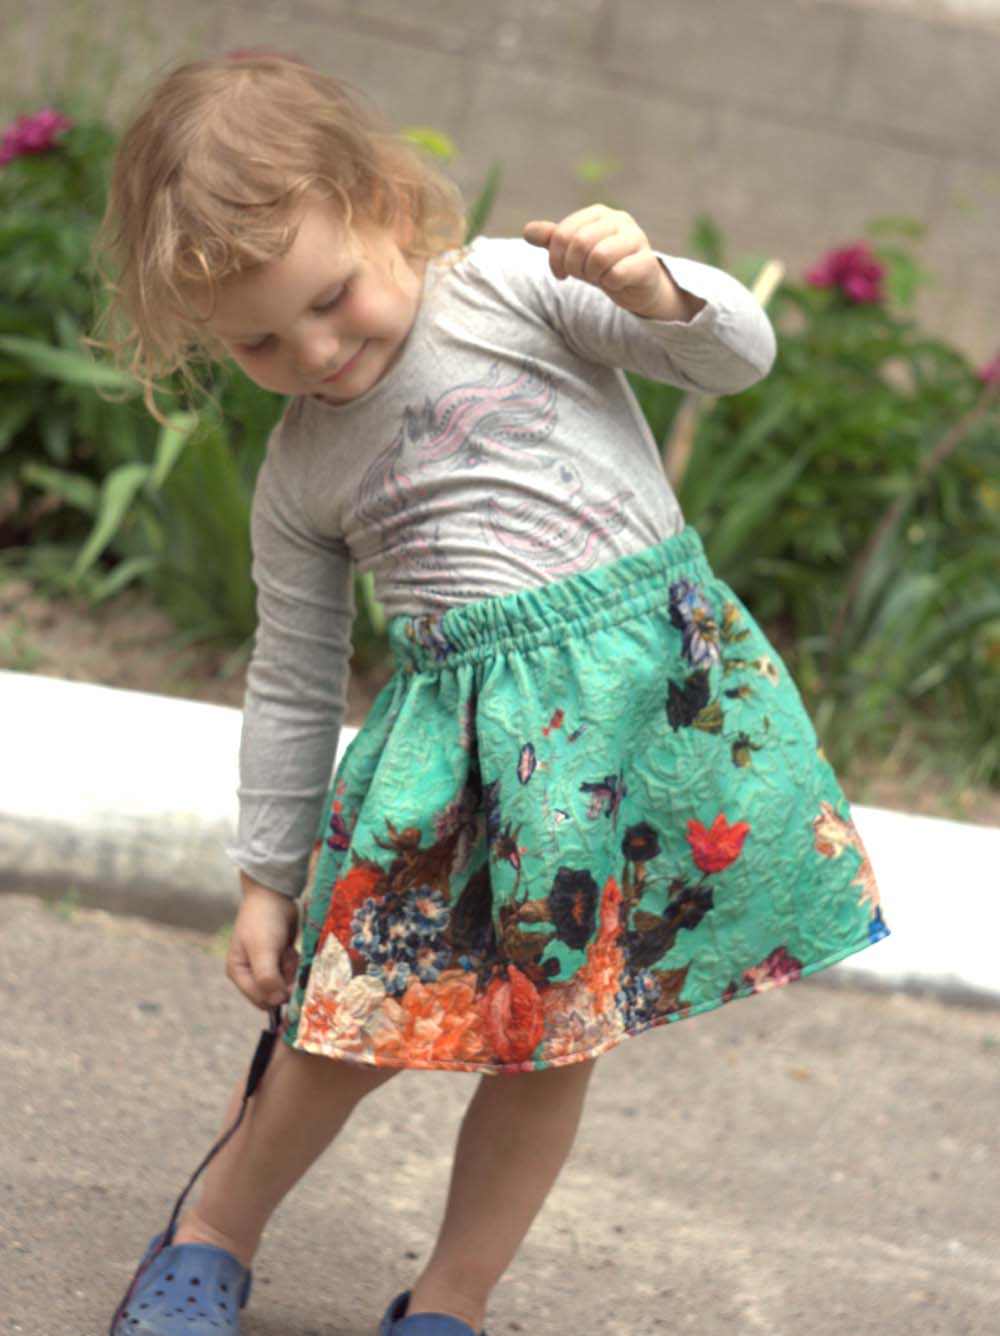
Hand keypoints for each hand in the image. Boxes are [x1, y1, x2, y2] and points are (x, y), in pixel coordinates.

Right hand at [226, 875, 299, 1008]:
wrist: (274, 895)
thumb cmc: (263, 921)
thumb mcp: (263, 950)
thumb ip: (267, 977)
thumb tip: (276, 1001)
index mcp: (239, 973)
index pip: (260, 1000)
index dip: (277, 996)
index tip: (291, 985)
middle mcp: (251, 972)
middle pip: (275, 993)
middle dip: (285, 980)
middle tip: (287, 960)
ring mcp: (266, 966)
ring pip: (286, 983)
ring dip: (291, 970)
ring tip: (287, 950)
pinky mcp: (280, 959)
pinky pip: (292, 972)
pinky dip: (295, 963)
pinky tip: (290, 948)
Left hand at [524, 205, 703, 320]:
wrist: (637, 284)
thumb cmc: (602, 265)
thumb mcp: (574, 253)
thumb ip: (553, 240)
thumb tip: (527, 231)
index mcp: (598, 213)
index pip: (563, 233)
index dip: (554, 258)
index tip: (560, 273)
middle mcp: (619, 220)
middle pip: (580, 243)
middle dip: (574, 267)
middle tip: (580, 276)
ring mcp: (636, 239)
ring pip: (599, 256)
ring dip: (592, 275)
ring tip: (598, 277)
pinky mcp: (647, 262)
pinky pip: (617, 273)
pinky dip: (609, 283)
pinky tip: (614, 283)